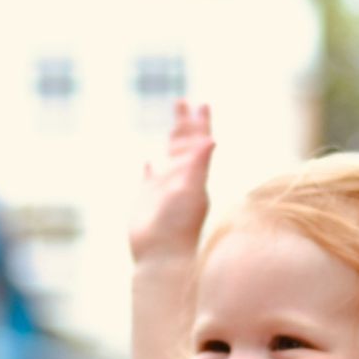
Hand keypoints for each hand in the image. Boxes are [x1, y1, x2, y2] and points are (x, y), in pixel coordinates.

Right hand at [129, 100, 214, 260]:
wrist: (162, 256)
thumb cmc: (178, 226)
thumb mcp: (190, 191)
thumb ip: (198, 165)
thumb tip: (210, 139)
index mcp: (193, 175)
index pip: (198, 143)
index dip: (199, 124)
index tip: (201, 104)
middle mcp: (180, 180)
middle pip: (184, 146)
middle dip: (184, 125)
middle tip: (183, 103)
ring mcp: (163, 190)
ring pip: (169, 161)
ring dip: (171, 143)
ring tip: (173, 127)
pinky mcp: (147, 201)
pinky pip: (150, 181)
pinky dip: (150, 171)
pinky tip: (149, 164)